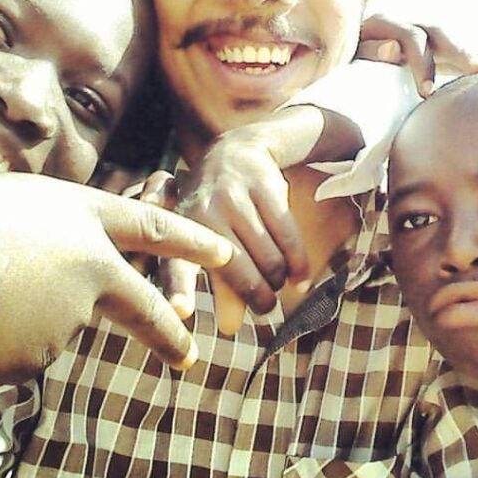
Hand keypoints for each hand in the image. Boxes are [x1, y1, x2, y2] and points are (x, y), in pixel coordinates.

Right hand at [0, 168, 233, 388]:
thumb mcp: (5, 202)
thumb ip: (41, 236)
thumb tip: (39, 267)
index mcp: (81, 216)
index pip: (152, 228)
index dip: (190, 241)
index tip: (223, 255)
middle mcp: (91, 267)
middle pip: (143, 306)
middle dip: (169, 333)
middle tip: (188, 355)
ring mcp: (68, 317)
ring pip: (51, 330)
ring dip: (16, 321)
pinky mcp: (36, 358)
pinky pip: (14, 355)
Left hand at [172, 132, 308, 334]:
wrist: (238, 149)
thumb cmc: (217, 209)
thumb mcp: (207, 241)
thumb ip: (219, 285)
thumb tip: (230, 328)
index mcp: (180, 229)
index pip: (176, 264)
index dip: (179, 288)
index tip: (181, 313)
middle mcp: (202, 211)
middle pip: (236, 270)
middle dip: (257, 296)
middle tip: (266, 308)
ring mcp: (234, 196)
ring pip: (266, 256)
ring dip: (278, 279)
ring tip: (280, 285)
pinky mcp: (265, 186)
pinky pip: (288, 236)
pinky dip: (298, 262)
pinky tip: (301, 277)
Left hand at [355, 13, 477, 95]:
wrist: (343, 33)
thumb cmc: (343, 50)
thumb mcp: (349, 50)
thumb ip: (370, 51)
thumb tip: (394, 51)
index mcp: (386, 23)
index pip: (412, 39)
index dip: (421, 64)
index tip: (427, 93)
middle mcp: (408, 23)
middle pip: (440, 34)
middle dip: (460, 53)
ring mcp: (421, 33)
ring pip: (452, 41)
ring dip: (475, 54)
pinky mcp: (430, 45)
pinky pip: (456, 50)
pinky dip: (476, 58)